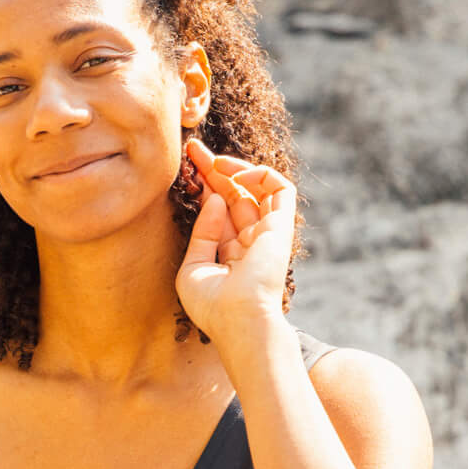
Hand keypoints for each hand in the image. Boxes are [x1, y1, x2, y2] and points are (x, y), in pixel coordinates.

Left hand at [175, 138, 294, 344]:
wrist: (239, 320)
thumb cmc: (213, 306)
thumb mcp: (193, 268)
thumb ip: (202, 233)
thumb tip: (214, 199)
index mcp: (230, 253)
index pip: (218, 210)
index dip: (203, 186)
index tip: (185, 165)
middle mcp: (250, 241)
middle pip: (232, 195)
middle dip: (212, 170)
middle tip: (191, 148)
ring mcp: (267, 233)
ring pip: (254, 188)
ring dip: (233, 167)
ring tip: (209, 157)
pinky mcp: (282, 226)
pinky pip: (279, 189)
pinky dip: (260, 175)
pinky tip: (235, 175)